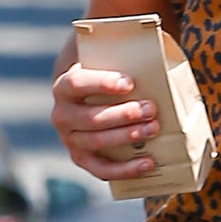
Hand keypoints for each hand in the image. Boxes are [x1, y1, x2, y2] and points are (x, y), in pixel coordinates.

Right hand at [50, 46, 160, 181]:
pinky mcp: (82, 158)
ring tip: (153, 129)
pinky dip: (125, 169)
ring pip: (96, 142)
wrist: (99, 94)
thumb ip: (126, 57)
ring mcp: (70, 139)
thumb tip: (159, 53)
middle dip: (122, 114)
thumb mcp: (114, 61)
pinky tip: (149, 163)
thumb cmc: (114, 74)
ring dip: (126, 137)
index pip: (76, 83)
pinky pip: (101, 169)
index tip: (129, 82)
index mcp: (64, 86)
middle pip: (90, 117)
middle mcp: (61, 114)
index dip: (101, 83)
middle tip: (150, 109)